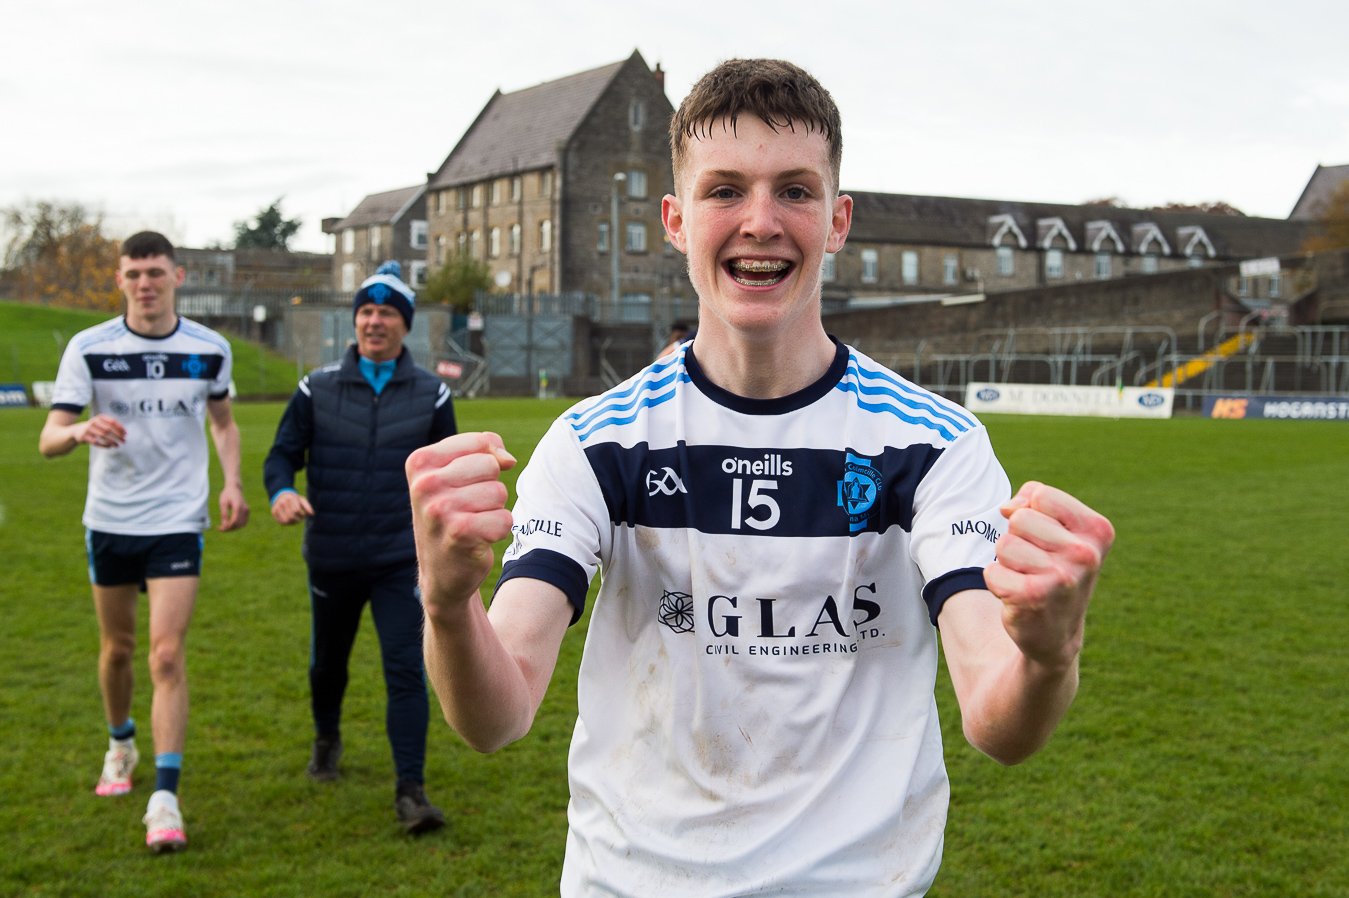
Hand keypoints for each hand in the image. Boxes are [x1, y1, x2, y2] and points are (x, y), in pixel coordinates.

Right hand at [78, 414, 126, 448]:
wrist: (77, 431)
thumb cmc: (95, 428)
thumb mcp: (102, 423)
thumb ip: (112, 426)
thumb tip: (125, 433)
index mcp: (100, 417)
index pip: (112, 422)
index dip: (120, 428)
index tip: (126, 434)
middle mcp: (94, 422)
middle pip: (108, 429)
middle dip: (117, 435)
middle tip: (124, 441)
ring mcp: (88, 429)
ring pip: (102, 435)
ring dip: (112, 441)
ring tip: (117, 445)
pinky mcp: (84, 436)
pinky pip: (96, 442)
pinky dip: (104, 445)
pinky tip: (109, 447)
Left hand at [218, 484, 250, 530]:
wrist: (235, 488)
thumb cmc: (227, 494)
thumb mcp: (223, 503)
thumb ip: (224, 514)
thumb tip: (224, 525)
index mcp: (238, 506)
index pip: (234, 521)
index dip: (227, 527)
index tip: (219, 528)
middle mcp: (244, 509)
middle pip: (238, 524)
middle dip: (229, 529)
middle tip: (220, 529)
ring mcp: (247, 511)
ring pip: (241, 524)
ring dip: (233, 528)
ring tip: (224, 527)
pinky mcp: (247, 512)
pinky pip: (243, 522)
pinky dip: (237, 525)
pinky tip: (230, 525)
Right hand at [270, 491, 313, 524]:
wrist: (281, 494)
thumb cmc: (294, 499)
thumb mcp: (302, 500)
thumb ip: (307, 506)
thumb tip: (312, 514)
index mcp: (290, 498)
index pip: (296, 510)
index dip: (301, 515)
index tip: (303, 515)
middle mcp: (282, 502)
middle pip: (291, 516)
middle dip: (297, 520)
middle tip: (300, 520)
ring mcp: (277, 507)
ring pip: (285, 520)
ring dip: (292, 523)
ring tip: (295, 521)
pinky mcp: (273, 512)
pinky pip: (280, 522)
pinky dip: (286, 524)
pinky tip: (290, 521)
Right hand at [406, 432, 516, 614]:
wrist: (441, 572)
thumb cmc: (452, 515)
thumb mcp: (456, 475)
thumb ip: (484, 451)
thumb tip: (508, 459)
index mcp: (420, 462)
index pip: (480, 441)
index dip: (487, 461)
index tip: (466, 484)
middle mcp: (424, 484)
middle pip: (491, 465)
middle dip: (489, 487)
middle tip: (468, 508)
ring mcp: (439, 509)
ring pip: (499, 492)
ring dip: (493, 510)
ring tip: (472, 523)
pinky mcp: (459, 533)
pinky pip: (504, 519)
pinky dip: (498, 531)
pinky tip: (477, 540)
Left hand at [982, 481, 1114, 669]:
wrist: (1056, 633)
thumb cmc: (1054, 568)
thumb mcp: (1057, 528)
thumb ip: (1032, 500)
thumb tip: (1007, 508)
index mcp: (1098, 530)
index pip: (1040, 495)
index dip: (1032, 512)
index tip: (1046, 538)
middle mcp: (1085, 554)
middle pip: (1019, 519)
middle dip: (1018, 538)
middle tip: (1037, 564)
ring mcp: (1062, 578)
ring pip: (1004, 544)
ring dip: (1008, 562)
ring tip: (1029, 578)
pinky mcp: (1034, 598)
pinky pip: (992, 571)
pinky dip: (998, 583)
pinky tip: (1019, 597)